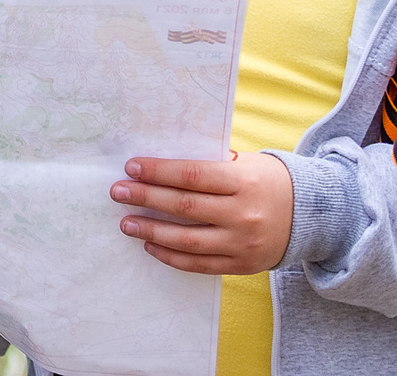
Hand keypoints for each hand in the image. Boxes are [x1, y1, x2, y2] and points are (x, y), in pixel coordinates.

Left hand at [114, 152, 294, 272]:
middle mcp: (244, 214)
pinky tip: (151, 245)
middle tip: (117, 192)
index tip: (131, 167)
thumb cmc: (267, 181)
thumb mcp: (245, 164)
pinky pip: (201, 264)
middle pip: (185, 207)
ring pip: (189, 240)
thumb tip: (158, 164)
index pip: (192, 175)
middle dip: (146, 198)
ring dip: (152, 231)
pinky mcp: (243, 265)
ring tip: (126, 223)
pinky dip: (172, 256)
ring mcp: (244, 243)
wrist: (313, 215)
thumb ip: (208, 165)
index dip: (159, 171)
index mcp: (244, 182)